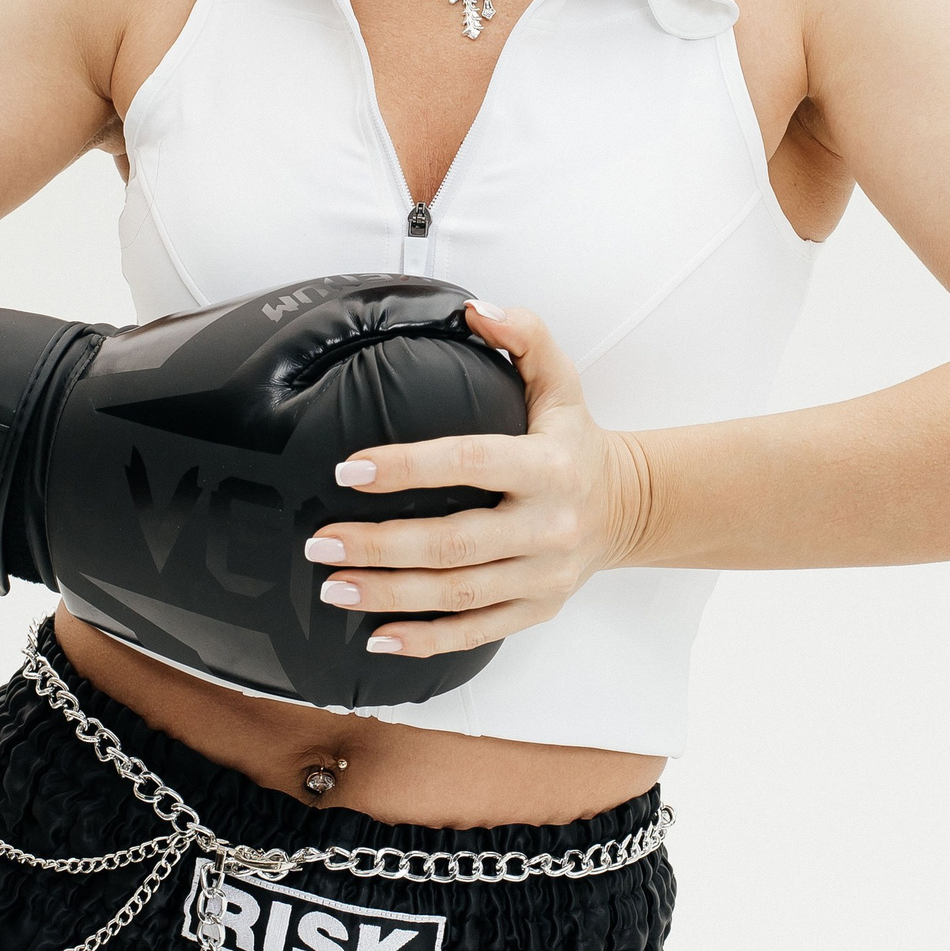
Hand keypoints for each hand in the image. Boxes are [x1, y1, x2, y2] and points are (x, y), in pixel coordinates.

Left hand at [301, 300, 653, 659]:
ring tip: (333, 585)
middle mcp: (550, 526)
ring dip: (390, 594)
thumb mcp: (561, 380)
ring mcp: (544, 575)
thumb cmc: (576, 439)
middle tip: (321, 542)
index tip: (348, 469)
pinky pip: (476, 632)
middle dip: (381, 546)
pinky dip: (425, 640)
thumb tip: (476, 310)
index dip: (408, 467)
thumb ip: (525, 336)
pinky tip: (377, 636)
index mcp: (550, 465)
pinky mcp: (537, 609)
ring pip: (458, 594)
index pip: (471, 462)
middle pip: (455, 543)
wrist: (628, 506)